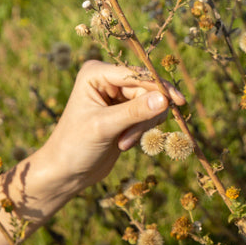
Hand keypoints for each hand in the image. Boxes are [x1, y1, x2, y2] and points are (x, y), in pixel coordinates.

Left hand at [38, 60, 184, 191]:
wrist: (67, 171)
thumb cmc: (75, 145)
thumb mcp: (104, 127)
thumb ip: (135, 112)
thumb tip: (165, 100)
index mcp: (96, 73)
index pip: (135, 74)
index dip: (158, 86)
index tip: (178, 101)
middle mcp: (108, 80)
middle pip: (147, 89)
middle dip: (144, 116)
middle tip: (129, 139)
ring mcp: (118, 96)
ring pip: (152, 104)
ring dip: (143, 126)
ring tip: (124, 143)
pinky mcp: (126, 113)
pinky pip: (149, 116)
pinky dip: (142, 132)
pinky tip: (125, 144)